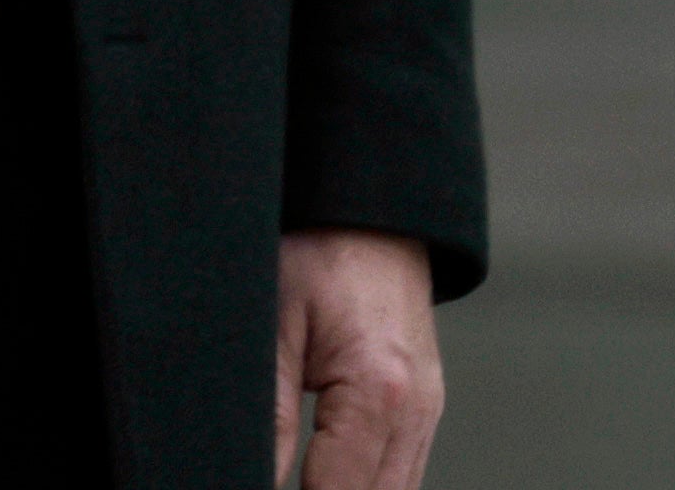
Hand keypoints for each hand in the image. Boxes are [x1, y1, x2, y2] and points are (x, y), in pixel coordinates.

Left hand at [277, 229, 441, 489]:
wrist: (371, 212)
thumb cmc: (316, 252)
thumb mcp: (272, 325)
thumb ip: (269, 414)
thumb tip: (254, 475)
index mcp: (378, 392)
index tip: (246, 482)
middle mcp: (417, 411)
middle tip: (264, 478)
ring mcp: (429, 411)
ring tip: (294, 476)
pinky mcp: (425, 406)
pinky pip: (400, 470)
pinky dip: (364, 480)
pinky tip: (323, 473)